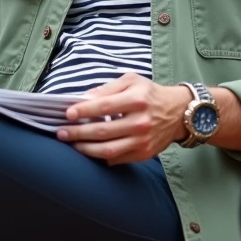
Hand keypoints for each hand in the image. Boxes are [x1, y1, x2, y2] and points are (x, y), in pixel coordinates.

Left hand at [57, 73, 188, 164]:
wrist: (179, 113)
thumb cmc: (150, 94)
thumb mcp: (131, 81)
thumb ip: (107, 89)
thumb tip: (84, 98)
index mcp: (136, 100)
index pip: (104, 106)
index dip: (83, 110)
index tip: (67, 113)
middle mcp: (140, 122)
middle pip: (103, 131)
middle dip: (78, 133)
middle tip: (61, 133)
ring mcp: (142, 140)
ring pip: (108, 150)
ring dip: (86, 149)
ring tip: (72, 144)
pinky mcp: (144, 153)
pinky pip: (117, 159)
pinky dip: (101, 156)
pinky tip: (90, 150)